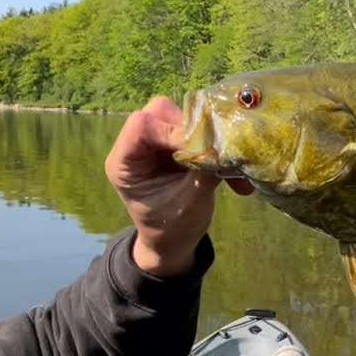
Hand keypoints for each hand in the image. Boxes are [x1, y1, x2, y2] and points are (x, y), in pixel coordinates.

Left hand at [105, 96, 252, 275]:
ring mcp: (156, 142)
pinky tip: (231, 170)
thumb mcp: (190, 203)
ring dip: (209, 138)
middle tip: (216, 154)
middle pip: (162, 112)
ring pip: (182, 117)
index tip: (201, 150)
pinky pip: (196, 130)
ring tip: (228, 166)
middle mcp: (136, 145)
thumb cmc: (172, 228)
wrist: (173, 242)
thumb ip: (203, 170)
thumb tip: (226, 143)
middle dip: (194, 131)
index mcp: (124, 161)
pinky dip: (215, 147)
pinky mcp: (174, 143)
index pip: (143, 124)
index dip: (174, 131)